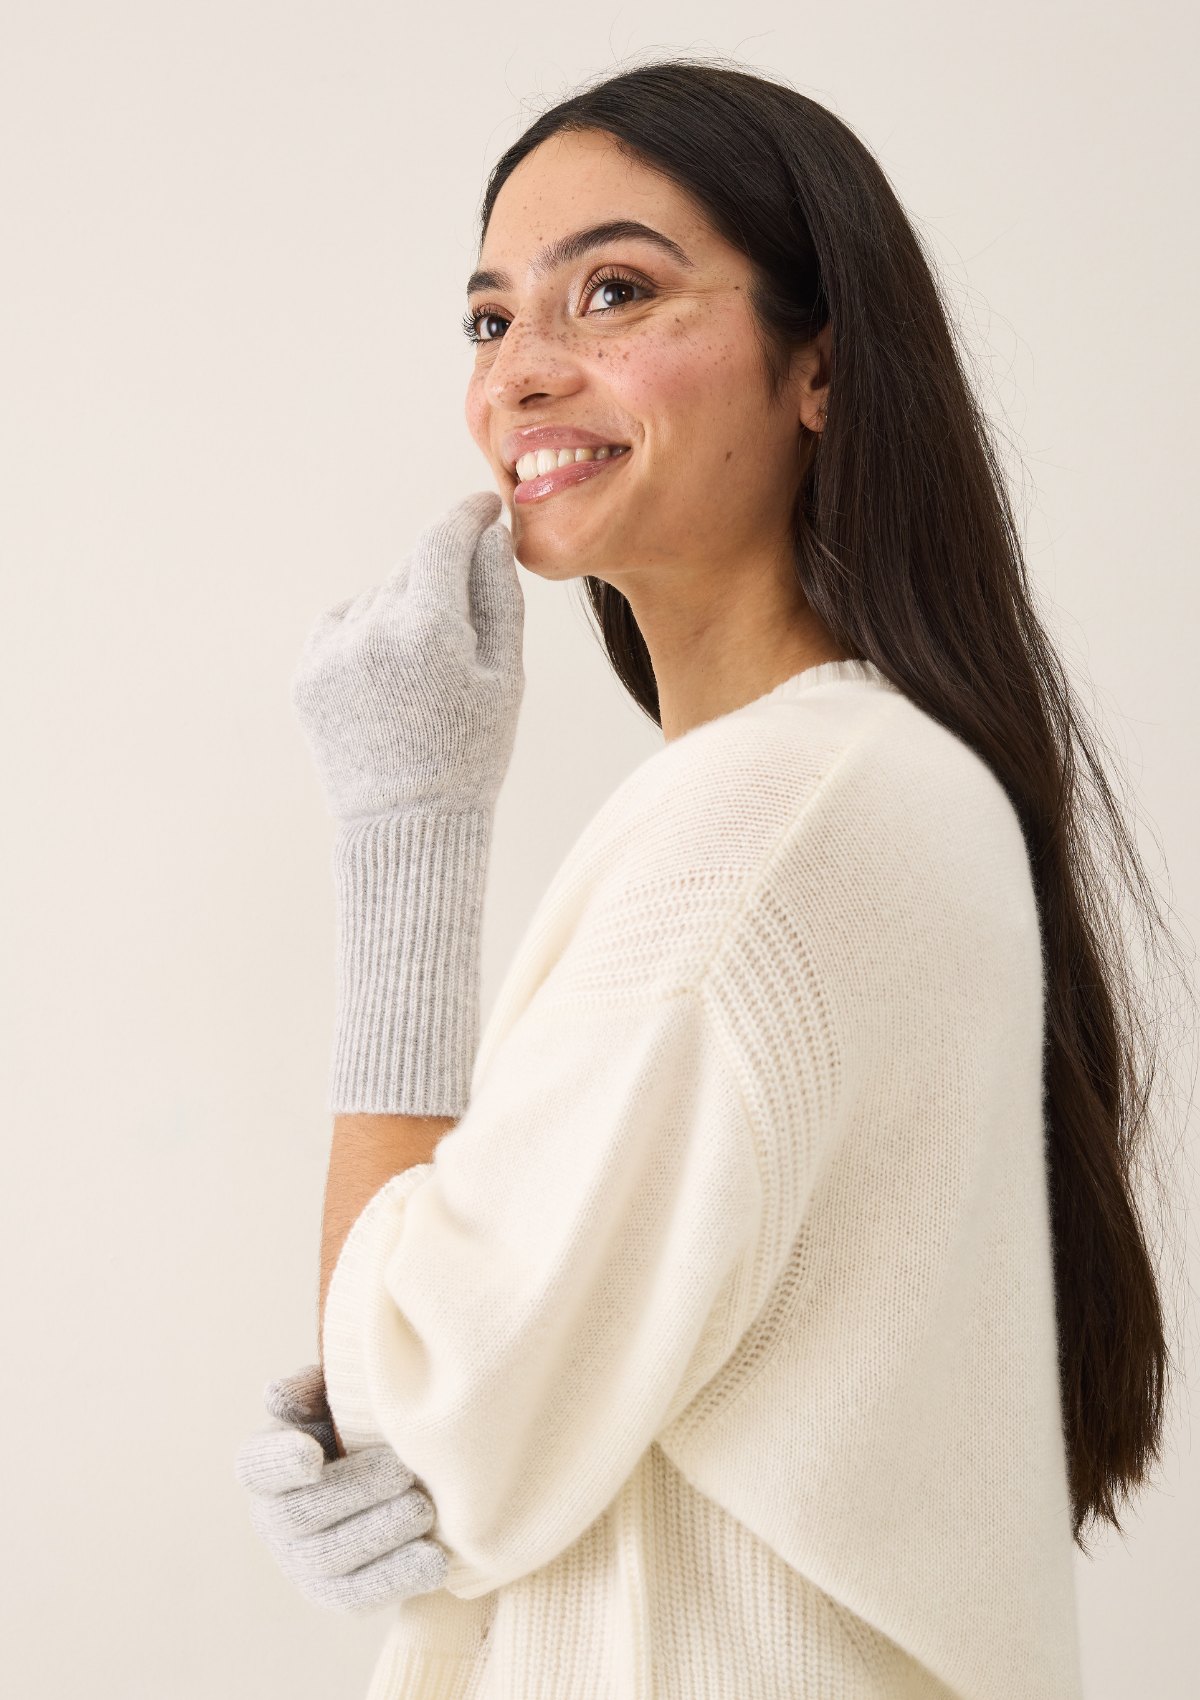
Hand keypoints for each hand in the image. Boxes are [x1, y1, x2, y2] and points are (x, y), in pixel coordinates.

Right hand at [236, 1365, 446, 1612]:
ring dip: (378, 1535)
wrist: (396, 1470)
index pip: (256, 1465)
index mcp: (266, 1463)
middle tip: (401, 1472)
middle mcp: (272, 1518)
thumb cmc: (358, 1420)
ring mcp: (300, 1562)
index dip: (279, 1462)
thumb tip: (278, 1398)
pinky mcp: (336, 1594)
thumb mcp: (338, 1394)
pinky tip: (434, 1561)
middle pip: (298, 1515)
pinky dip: (397, 1581)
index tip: (313, 1456)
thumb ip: (312, 1389)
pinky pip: (357, 1598)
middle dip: (352, 1493)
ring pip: (328, 1559)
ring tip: (422, 1510)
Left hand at [290, 491, 522, 822]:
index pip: (442, 540)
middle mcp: (372, 630)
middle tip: (462, 625)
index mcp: (428, 628)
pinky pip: (341, 624)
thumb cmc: (470, 752)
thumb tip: (489, 535)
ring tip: (424, 671)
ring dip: (402, 609)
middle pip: (410, 568)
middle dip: (440, 578)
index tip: (484, 510)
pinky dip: (366, 634)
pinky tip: (390, 677)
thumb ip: (498, 595)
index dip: (466, 517)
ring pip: (376, 597)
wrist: (408, 825)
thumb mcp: (504, 676)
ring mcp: (331, 653)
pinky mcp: (306, 675)